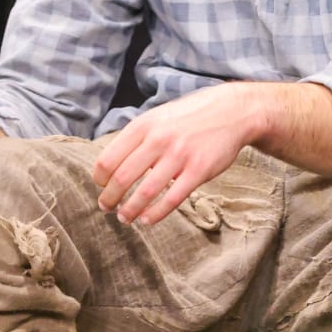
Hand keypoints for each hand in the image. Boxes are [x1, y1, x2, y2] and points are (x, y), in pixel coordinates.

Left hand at [93, 85, 266, 225]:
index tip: (101, 187)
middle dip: (110, 198)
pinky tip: (147, 220)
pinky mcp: (199, 171)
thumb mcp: (158, 117)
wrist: (232, 111)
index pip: (108, 158)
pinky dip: (156, 213)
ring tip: (125, 218)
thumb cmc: (191, 116)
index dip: (99, 179)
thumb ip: (138, 137)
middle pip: (122, 178)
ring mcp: (179, 156)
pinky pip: (172, 198)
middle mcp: (158, 140)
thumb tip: (114, 165)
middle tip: (106, 208)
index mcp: (143, 126)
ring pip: (145, 192)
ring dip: (130, 210)